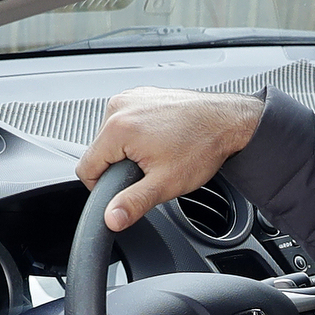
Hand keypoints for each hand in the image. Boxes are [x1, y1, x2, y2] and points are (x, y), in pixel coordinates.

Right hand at [75, 88, 265, 231]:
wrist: (228, 122)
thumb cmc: (202, 146)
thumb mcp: (165, 184)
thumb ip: (133, 203)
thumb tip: (111, 219)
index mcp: (118, 127)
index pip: (86, 168)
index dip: (103, 187)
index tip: (126, 189)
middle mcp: (120, 106)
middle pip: (99, 151)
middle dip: (120, 166)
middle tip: (151, 169)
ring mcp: (131, 98)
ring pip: (112, 137)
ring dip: (129, 150)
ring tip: (159, 152)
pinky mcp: (141, 95)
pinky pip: (126, 121)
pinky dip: (138, 134)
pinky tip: (162, 139)